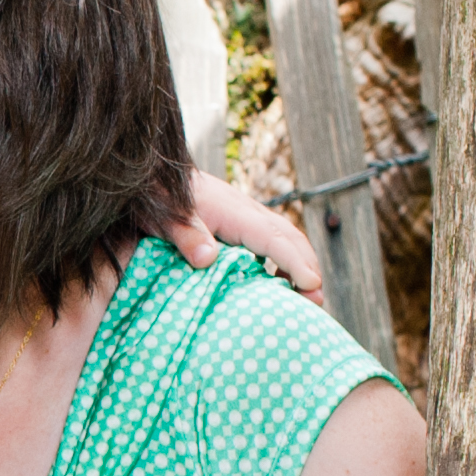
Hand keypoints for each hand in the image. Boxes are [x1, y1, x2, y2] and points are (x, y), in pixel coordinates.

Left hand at [165, 171, 324, 299]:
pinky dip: (285, 260)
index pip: (273, 237)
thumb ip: (187, 236)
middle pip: (289, 237)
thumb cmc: (161, 199)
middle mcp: (248, 212)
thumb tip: (208, 258)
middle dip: (308, 266)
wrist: (158, 175)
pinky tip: (281, 282)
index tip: (311, 282)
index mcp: (234, 212)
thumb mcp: (167, 218)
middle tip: (318, 299)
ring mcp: (248, 217)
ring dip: (301, 264)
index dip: (293, 261)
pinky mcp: (242, 224)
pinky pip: (273, 241)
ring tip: (310, 296)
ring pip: (286, 238)